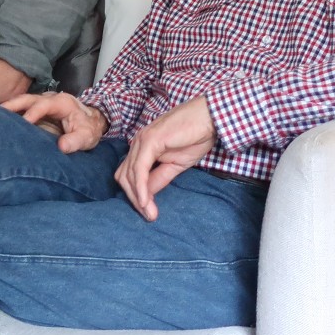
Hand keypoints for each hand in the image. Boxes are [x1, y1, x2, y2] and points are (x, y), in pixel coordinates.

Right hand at [2, 92, 108, 154]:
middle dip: (13, 104)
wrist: (92, 121)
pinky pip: (24, 108)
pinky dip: (13, 112)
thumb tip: (61, 147)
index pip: (43, 105)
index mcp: (62, 103)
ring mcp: (43, 102)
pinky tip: (1, 119)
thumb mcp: (87, 137)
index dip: (32, 113)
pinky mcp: (38, 109)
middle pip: (28, 98)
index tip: (23, 123)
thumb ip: (76, 141)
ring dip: (10, 107)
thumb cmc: (88, 128)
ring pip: (24, 102)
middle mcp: (50, 99)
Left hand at [116, 96, 216, 221]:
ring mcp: (142, 140)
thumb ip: (159, 178)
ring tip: (149, 214)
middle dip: (134, 199)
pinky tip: (147, 202)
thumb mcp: (176, 165)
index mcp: (142, 147)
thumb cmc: (195, 137)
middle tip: (149, 216)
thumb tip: (147, 196)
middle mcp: (137, 143)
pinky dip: (141, 187)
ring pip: (129, 174)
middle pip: (124, 176)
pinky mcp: (149, 141)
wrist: (209, 118)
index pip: (128, 175)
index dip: (135, 195)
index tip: (147, 212)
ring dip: (137, 197)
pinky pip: (139, 168)